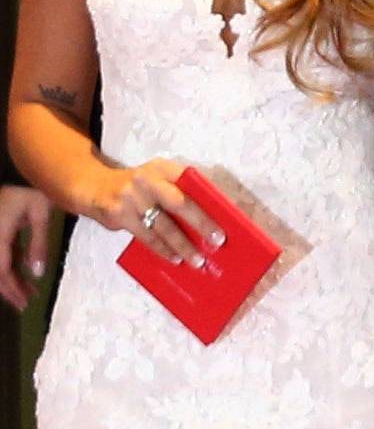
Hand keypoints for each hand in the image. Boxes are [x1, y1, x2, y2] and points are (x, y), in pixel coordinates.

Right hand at [0, 184, 52, 311]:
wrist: (20, 167)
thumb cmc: (33, 187)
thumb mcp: (40, 215)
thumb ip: (38, 244)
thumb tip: (36, 274)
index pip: (0, 268)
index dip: (10, 288)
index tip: (23, 302)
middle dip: (9, 287)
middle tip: (25, 303)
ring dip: (11, 277)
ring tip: (29, 293)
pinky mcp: (1, 229)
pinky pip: (2, 251)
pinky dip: (12, 263)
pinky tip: (26, 274)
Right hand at [90, 158, 219, 267]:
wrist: (94, 187)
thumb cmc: (137, 188)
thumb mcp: (156, 179)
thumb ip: (178, 190)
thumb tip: (211, 216)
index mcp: (163, 169)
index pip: (191, 181)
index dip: (209, 199)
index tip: (225, 216)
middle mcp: (148, 180)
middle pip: (180, 203)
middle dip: (201, 223)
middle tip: (217, 240)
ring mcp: (132, 197)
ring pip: (163, 225)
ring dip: (182, 245)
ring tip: (197, 259)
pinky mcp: (119, 214)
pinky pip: (146, 236)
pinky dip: (162, 249)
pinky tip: (174, 258)